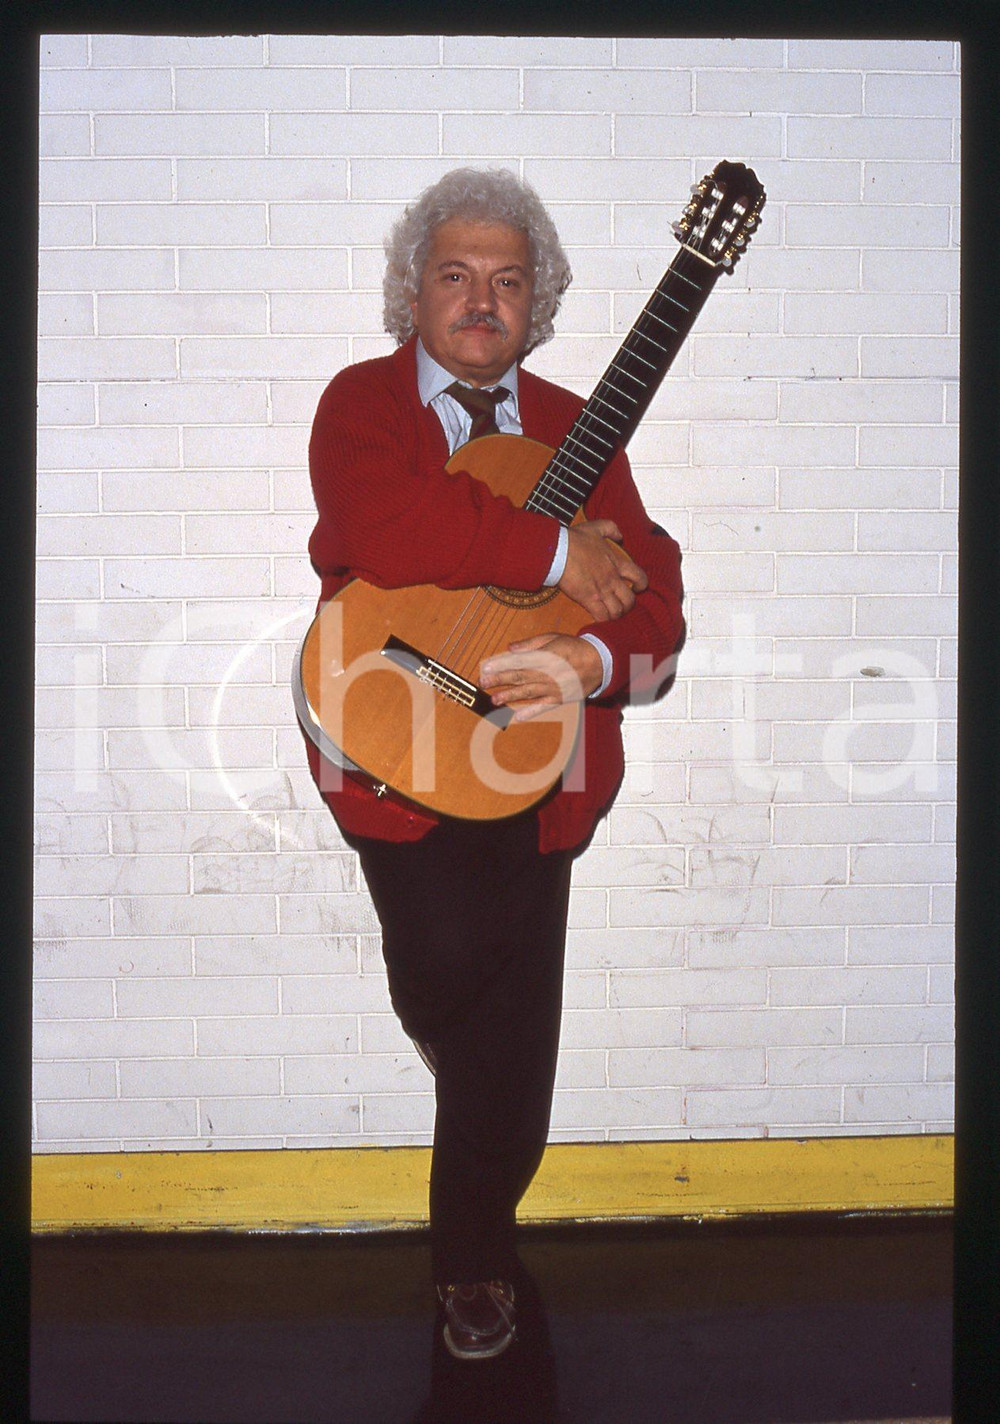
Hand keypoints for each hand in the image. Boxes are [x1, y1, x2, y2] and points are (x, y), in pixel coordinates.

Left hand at [479, 634, 603, 722]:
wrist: (600, 662)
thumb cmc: (574, 647)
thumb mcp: (552, 638)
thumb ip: (530, 644)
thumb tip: (510, 648)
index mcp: (544, 656)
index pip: (517, 661)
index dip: (500, 664)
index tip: (485, 668)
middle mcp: (547, 673)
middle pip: (519, 677)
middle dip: (500, 680)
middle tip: (484, 683)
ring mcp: (553, 687)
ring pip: (527, 693)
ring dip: (510, 697)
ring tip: (495, 700)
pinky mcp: (560, 698)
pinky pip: (543, 707)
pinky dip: (530, 713)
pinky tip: (517, 717)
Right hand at [558, 520, 646, 621]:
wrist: (559, 550)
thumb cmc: (574, 539)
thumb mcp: (596, 527)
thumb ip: (611, 529)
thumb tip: (620, 536)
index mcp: (616, 563)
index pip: (639, 577)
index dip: (641, 585)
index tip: (637, 588)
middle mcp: (612, 579)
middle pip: (630, 600)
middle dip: (627, 605)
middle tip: (621, 605)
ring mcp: (602, 591)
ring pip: (617, 611)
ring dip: (615, 615)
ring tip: (609, 614)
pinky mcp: (589, 599)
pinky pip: (602, 616)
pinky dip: (602, 620)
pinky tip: (598, 619)